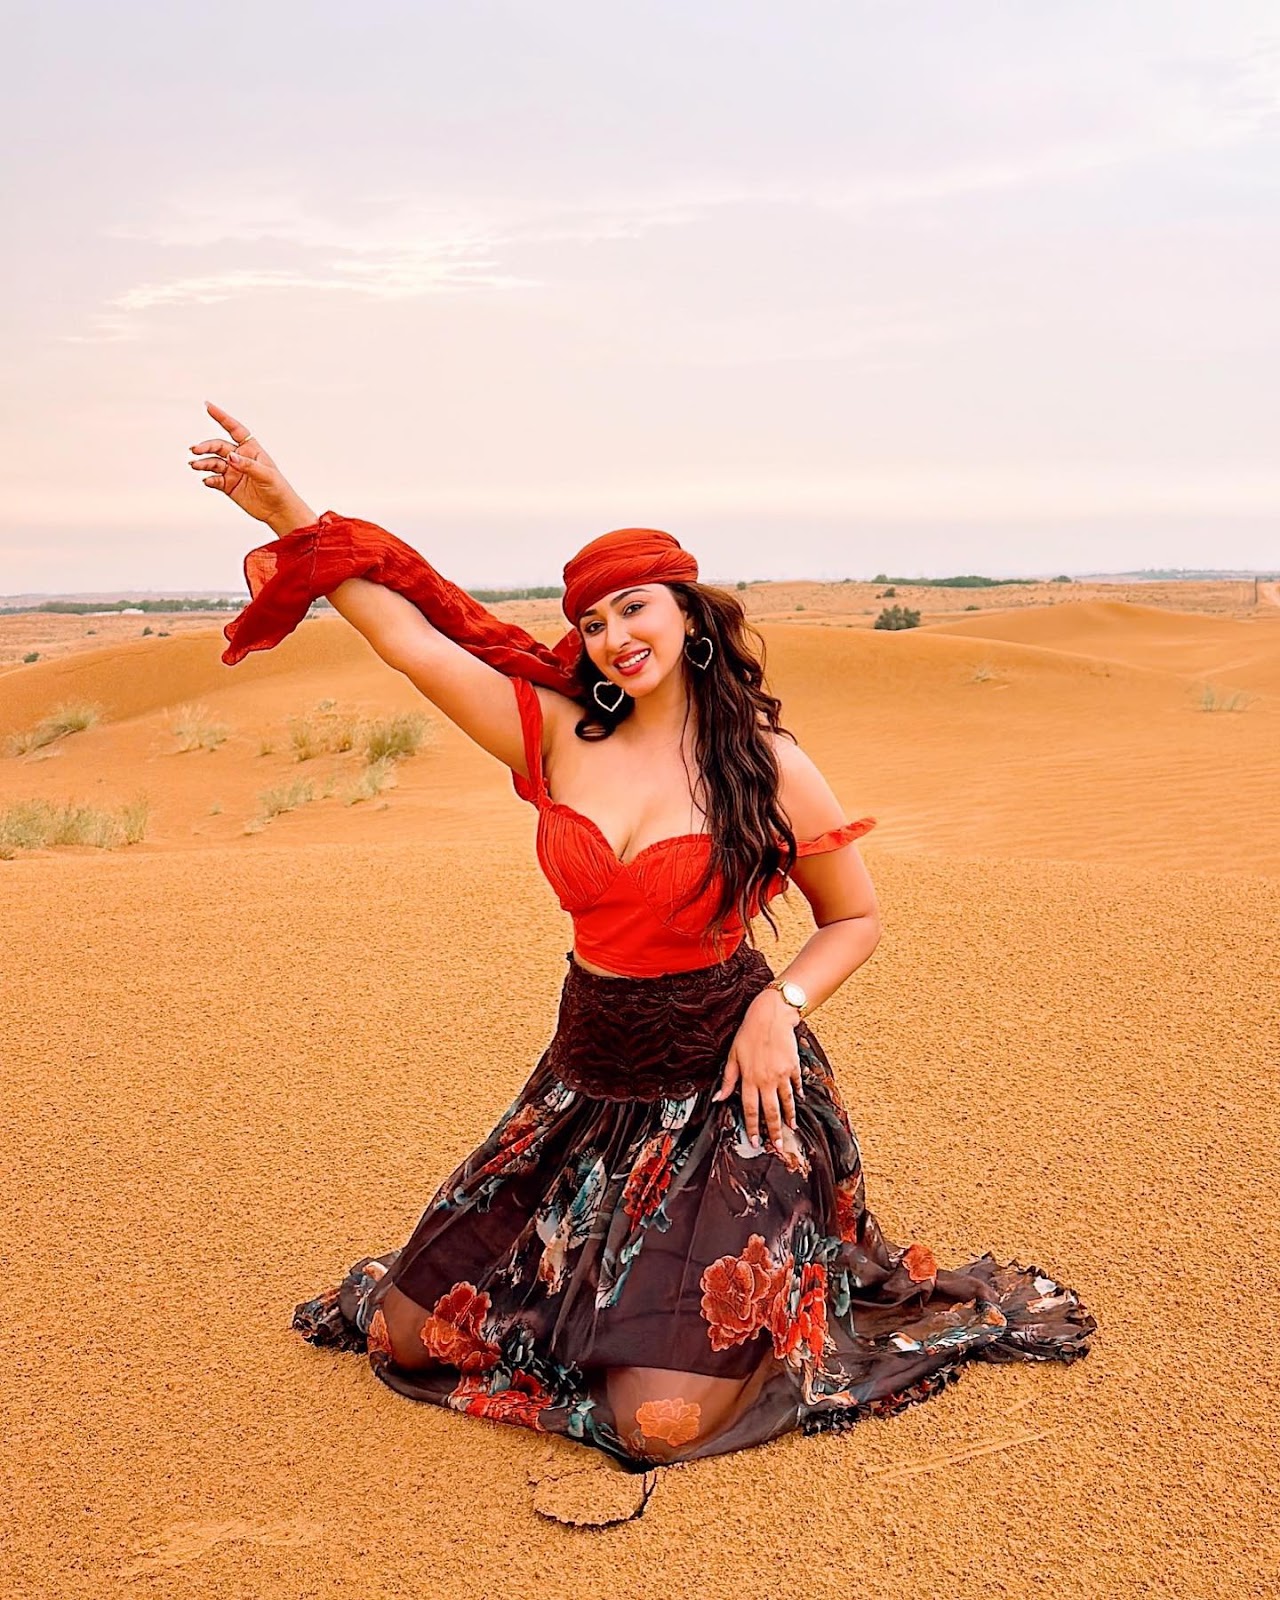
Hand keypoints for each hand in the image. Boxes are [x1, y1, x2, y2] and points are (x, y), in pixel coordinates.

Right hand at [187, 400, 310, 531]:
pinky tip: (207, 480)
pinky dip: (209, 479)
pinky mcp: (228, 486)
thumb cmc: (278, 489)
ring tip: (196, 466)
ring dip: (203, 463)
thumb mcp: (266, 475)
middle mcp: (240, 458)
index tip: (208, 407)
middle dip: (206, 447)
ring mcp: (233, 471)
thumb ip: (248, 465)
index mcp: (251, 449)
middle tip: (195, 450)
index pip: (234, 429)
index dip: (222, 417)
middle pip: (218, 446)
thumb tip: (231, 457)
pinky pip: (214, 479)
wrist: (278, 511)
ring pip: (213, 462)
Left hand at [711, 988, 804, 1151]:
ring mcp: (782, 1074)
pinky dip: (797, 1094)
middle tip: (777, 1146)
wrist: (772, 1016)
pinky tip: (798, 1102)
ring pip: (786, 1102)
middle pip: (771, 1111)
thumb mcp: (733, 1055)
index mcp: (750, 1079)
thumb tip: (718, 1098)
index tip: (754, 1141)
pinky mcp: (792, 1067)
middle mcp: (766, 1080)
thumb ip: (728, 1079)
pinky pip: (795, 1085)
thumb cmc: (749, 1034)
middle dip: (774, 1131)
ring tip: (791, 1129)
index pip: (750, 1109)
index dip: (752, 1127)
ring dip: (788, 1117)